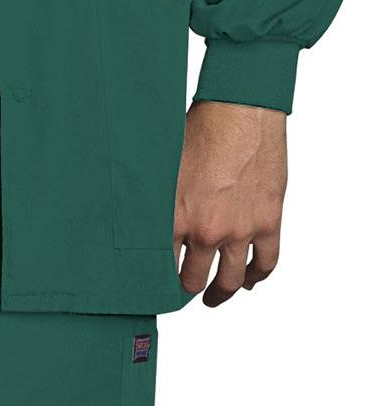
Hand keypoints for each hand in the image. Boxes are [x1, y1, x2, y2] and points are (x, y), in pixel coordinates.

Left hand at [174, 101, 287, 306]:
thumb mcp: (163, 168)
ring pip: (230, 280)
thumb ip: (155, 202)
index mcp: (177, 220)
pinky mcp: (268, 220)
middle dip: (186, 290)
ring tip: (214, 297)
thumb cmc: (200, 128)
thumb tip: (137, 220)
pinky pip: (266, 262)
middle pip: (194, 280)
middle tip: (183, 292)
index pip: (160, 268)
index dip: (157, 280)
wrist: (242, 108)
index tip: (154, 286)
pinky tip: (249, 281)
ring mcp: (240, 230)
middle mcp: (207, 231)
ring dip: (220, 293)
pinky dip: (257, 276)